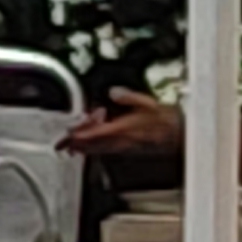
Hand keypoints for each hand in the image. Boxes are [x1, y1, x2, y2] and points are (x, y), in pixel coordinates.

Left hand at [62, 90, 180, 161]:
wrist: (180, 135)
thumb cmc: (165, 118)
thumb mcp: (149, 103)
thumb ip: (130, 97)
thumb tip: (113, 92)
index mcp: (126, 128)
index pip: (100, 132)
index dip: (84, 133)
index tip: (71, 134)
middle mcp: (123, 141)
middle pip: (95, 144)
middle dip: (78, 144)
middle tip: (61, 143)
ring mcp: (125, 147)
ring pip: (99, 149)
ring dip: (84, 148)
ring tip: (69, 147)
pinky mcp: (127, 150)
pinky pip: (107, 150)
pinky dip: (95, 148)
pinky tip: (87, 147)